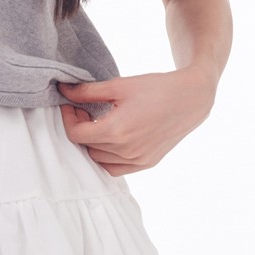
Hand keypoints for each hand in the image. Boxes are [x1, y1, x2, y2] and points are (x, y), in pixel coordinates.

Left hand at [58, 64, 212, 173]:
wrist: (191, 99)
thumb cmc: (156, 88)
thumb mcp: (119, 85)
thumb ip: (88, 91)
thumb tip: (63, 90)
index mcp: (117, 131)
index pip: (76, 135)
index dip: (68, 119)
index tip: (70, 105)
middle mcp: (126, 150)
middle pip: (86, 147)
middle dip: (80, 127)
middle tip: (83, 110)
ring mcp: (137, 160)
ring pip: (99, 160)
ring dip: (92, 143)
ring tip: (98, 123)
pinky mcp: (146, 163)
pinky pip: (115, 169)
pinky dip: (106, 157)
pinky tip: (110, 139)